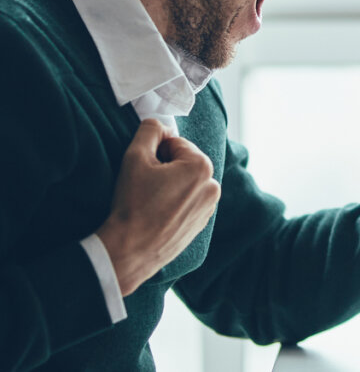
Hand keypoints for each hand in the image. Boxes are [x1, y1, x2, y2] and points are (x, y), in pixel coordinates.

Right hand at [95, 119, 220, 295]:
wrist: (130, 250)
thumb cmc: (133, 203)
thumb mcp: (135, 156)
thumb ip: (150, 130)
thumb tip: (161, 124)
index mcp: (202, 166)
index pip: (175, 143)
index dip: (155, 152)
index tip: (144, 170)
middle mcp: (213, 185)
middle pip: (183, 162)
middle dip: (165, 168)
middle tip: (145, 186)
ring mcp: (210, 207)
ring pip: (186, 182)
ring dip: (170, 184)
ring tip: (151, 200)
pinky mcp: (202, 223)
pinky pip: (187, 201)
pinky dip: (174, 202)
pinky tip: (157, 213)